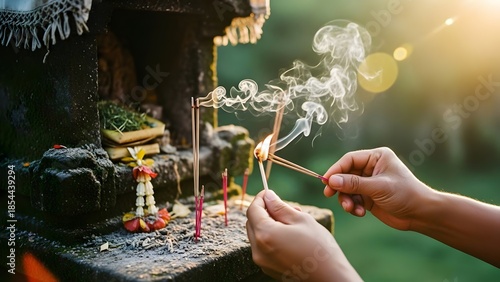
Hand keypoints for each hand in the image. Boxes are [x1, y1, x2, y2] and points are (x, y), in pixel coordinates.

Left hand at [246, 189, 360, 280]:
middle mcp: (258, 250)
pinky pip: (263, 247)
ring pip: (257, 234)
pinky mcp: (268, 268)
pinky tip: (289, 235)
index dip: (260, 198)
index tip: (269, 192)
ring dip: (268, 224)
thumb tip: (268, 196)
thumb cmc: (319, 248)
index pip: (253, 210)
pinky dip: (271, 237)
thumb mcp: (301, 220)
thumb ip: (280, 207)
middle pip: (252, 222)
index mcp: (265, 235)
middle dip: (264, 211)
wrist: (330, 278)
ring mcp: (262, 262)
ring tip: (291, 221)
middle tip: (284, 207)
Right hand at [323, 147, 433, 230]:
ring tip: (352, 209)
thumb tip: (331, 180)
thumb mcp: (378, 187)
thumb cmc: (405, 194)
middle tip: (329, 194)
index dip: (336, 169)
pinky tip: (361, 213)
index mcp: (376, 157)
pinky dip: (353, 206)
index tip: (326, 181)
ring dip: (347, 199)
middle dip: (340, 187)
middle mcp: (371, 168)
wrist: (421, 214)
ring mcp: (369, 182)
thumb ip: (354, 184)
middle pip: (345, 174)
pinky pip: (353, 199)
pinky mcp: (368, 196)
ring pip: (347, 188)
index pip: (349, 159)